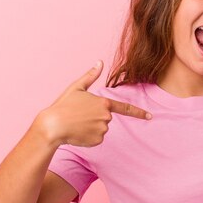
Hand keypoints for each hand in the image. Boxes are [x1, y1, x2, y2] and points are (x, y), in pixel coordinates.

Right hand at [35, 60, 150, 146]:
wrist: (51, 126)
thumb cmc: (63, 105)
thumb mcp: (76, 88)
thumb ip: (91, 76)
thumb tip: (100, 62)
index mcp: (103, 103)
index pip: (125, 108)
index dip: (139, 113)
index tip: (150, 116)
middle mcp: (106, 117)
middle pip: (106, 117)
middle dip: (95, 117)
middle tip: (78, 115)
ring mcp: (102, 130)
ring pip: (100, 128)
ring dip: (90, 127)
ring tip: (76, 123)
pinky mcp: (97, 140)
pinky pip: (96, 138)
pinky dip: (88, 136)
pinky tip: (77, 132)